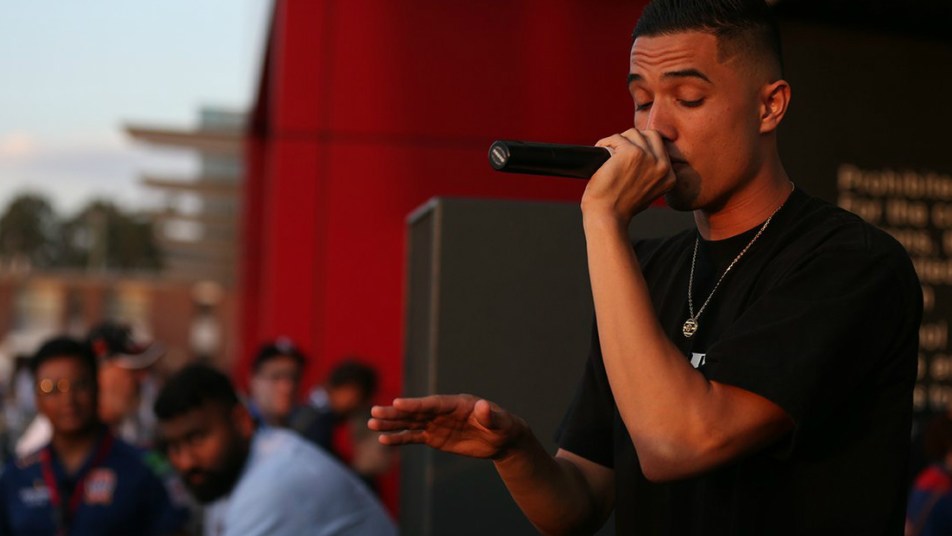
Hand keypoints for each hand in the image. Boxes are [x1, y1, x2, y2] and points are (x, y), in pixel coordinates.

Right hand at [368, 394, 525, 459]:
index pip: (432, 404)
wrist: (502, 439)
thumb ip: (489, 415)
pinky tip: (384, 439)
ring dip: (391, 424)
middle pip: (415, 412)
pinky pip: (414, 437)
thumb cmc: (503, 426)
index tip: (397, 403)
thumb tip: (483, 406)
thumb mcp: (500, 422)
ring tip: (371, 423)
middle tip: (374, 412)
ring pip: (410, 423)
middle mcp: (442, 412)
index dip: (415, 404)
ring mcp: (436, 424)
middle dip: (395, 413)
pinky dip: (399, 438)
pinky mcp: (435, 437)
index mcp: (456, 403)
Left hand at [581, 128, 675, 223]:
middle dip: (633, 138)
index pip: (660, 147)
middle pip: (650, 135)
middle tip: (618, 149)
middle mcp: (663, 166)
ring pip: (632, 133)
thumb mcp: (647, 192)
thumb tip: (644, 154)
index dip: (643, 145)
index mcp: (669, 176)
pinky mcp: (631, 152)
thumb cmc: (620, 208)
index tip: (628, 153)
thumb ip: (651, 175)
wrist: (607, 217)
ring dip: (618, 140)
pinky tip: (600, 150)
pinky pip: (616, 138)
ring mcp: (648, 157)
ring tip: (608, 151)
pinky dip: (606, 142)